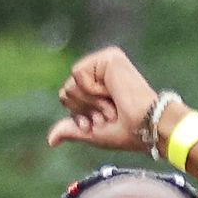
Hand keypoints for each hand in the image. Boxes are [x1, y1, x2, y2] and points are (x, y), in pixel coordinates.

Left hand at [47, 47, 163, 153]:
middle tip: (108, 113)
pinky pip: (78, 74)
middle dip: (84, 109)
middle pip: (66, 91)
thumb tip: (50, 140)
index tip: (101, 122)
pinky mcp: (108, 57)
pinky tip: (110, 93)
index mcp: (98, 86)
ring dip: (90, 102)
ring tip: (111, 104)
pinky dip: (91, 91)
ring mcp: (104, 62)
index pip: (67, 98)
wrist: (146, 126)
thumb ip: (71, 130)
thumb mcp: (92, 133)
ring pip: (70, 84)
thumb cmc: (127, 132)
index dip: (79, 115)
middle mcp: (100, 71)